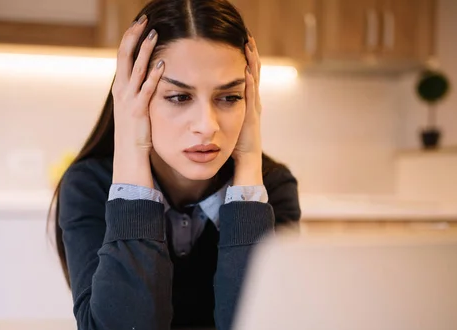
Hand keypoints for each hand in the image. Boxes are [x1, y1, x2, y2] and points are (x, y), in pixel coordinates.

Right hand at [111, 15, 164, 186]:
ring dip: (145, 50)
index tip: (140, 23)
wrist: (129, 158)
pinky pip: (145, 91)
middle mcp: (121, 91)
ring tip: (155, 33)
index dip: (131, 38)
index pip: (123, 56)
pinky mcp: (137, 112)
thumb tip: (149, 76)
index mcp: (120, 88)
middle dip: (134, 35)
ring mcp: (128, 101)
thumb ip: (139, 92)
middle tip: (144, 19)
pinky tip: (163, 65)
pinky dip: (153, 77)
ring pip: (135, 69)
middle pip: (124, 55)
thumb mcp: (134, 108)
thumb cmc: (135, 135)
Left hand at [232, 35, 262, 185]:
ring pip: (254, 81)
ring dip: (251, 63)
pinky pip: (251, 97)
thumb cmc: (232, 148)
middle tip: (245, 36)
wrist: (245, 164)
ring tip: (248, 45)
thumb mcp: (224, 125)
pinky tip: (245, 71)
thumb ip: (217, 112)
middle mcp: (251, 103)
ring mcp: (253, 110)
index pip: (244, 77)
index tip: (238, 44)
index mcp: (243, 104)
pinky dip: (249, 84)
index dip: (243, 60)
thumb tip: (202, 104)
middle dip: (249, 56)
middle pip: (252, 74)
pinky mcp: (252, 118)